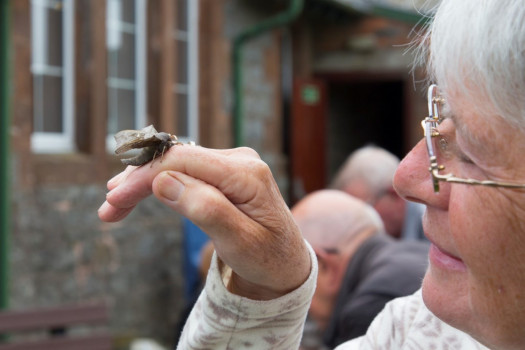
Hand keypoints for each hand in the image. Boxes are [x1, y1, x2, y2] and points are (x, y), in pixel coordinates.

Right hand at [98, 145, 310, 299]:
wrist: (286, 263)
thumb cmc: (267, 258)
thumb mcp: (239, 242)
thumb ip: (206, 209)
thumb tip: (163, 181)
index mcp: (246, 174)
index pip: (182, 161)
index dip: (144, 177)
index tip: (114, 200)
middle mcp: (239, 160)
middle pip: (176, 159)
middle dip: (138, 180)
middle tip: (107, 207)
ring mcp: (233, 164)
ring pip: (177, 164)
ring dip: (145, 181)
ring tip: (114, 203)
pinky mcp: (225, 173)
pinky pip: (186, 171)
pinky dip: (160, 183)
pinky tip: (139, 191)